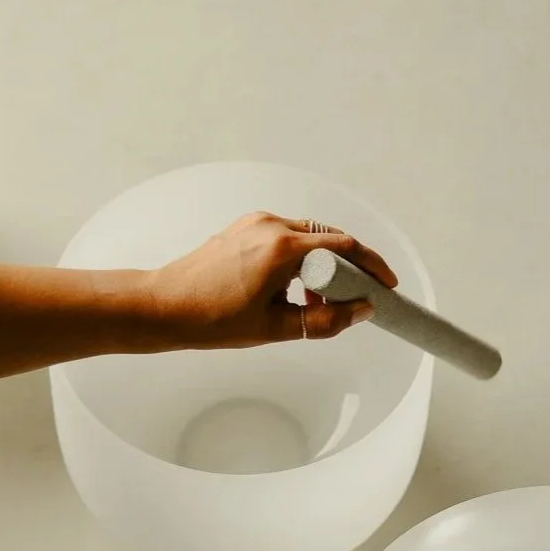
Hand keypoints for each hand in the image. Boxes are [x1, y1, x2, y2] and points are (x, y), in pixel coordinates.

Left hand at [147, 211, 396, 349]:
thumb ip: (325, 320)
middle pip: (330, 238)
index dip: (372, 267)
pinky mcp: (245, 228)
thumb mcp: (276, 327)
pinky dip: (301, 259)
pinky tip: (296, 289)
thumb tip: (360, 312)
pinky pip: (287, 238)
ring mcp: (256, 223)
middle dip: (351, 267)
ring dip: (324, 265)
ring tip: (320, 302)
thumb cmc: (211, 318)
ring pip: (309, 237)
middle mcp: (271, 225)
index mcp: (282, 247)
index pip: (346, 248)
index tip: (385, 286)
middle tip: (360, 296)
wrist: (164, 307)